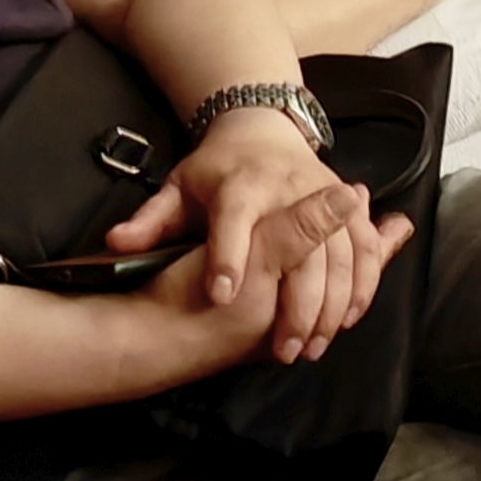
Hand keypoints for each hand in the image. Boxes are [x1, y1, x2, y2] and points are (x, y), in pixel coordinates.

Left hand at [108, 113, 396, 363]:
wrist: (261, 129)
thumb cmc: (214, 172)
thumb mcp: (178, 189)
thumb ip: (151, 221)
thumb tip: (116, 243)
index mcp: (240, 185)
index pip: (234, 221)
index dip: (228, 256)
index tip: (222, 296)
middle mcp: (289, 187)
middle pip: (300, 248)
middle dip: (296, 304)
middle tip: (284, 350)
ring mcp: (325, 195)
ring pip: (342, 254)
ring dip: (333, 305)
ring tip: (313, 348)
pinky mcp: (348, 206)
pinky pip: (364, 248)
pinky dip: (363, 286)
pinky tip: (347, 320)